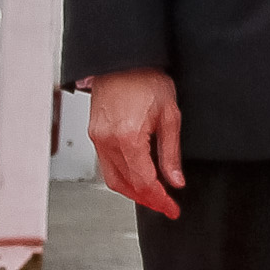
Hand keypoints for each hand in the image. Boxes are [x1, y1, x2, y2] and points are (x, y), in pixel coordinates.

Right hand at [87, 70, 186, 218]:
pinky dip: (122, 176)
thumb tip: (175, 180)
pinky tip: (137, 177)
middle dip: (146, 200)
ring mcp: (97, 139)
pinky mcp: (94, 134)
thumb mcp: (170, 115)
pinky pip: (107, 164)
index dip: (160, 199)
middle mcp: (107, 141)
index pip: (144, 181)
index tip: (172, 208)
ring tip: (153, 196)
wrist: (123, 60)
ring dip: (132, 191)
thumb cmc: (147, 80)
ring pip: (113, 178)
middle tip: (165, 206)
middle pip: (125, 185)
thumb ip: (171, 152)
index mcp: (128, 138)